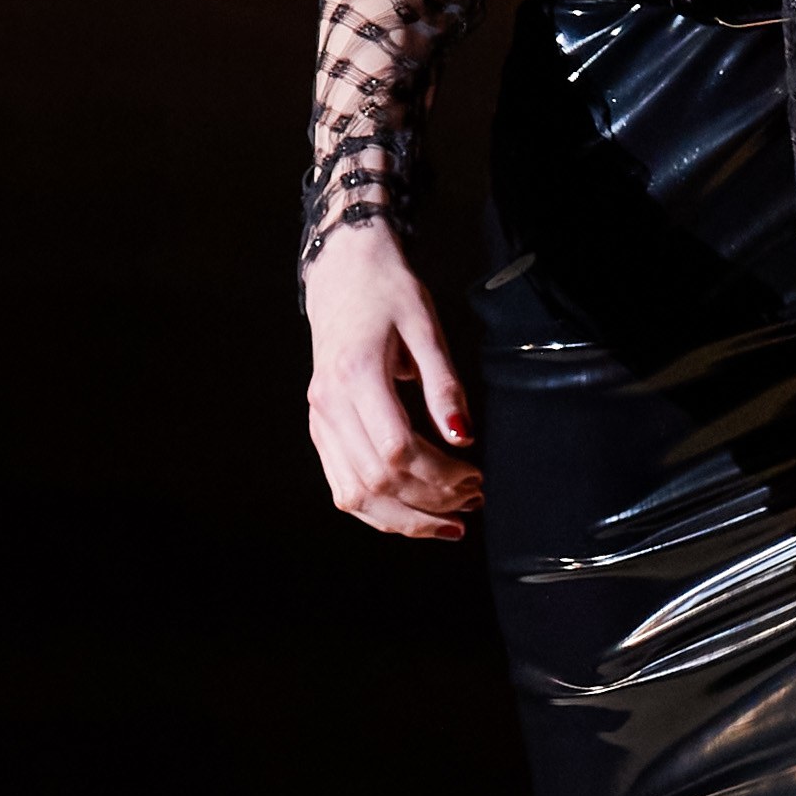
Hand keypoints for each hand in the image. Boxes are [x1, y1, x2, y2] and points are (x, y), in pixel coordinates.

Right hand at [304, 218, 482, 541]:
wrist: (343, 273)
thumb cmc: (387, 293)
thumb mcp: (426, 327)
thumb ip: (445, 385)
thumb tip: (464, 436)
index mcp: (356, 375)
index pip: (398, 450)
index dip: (441, 475)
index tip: (475, 475)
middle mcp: (329, 403)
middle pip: (378, 481)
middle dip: (431, 501)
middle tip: (473, 499)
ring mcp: (319, 419)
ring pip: (356, 495)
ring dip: (405, 518)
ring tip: (449, 522)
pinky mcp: (320, 427)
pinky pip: (343, 486)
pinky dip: (377, 510)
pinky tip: (411, 513)